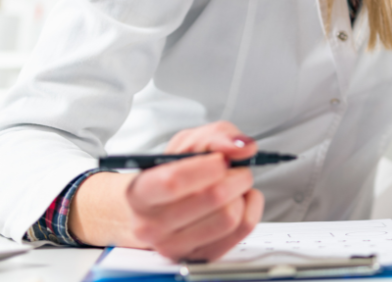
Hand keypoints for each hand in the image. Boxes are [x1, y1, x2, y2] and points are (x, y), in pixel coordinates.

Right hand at [73, 121, 264, 260]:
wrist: (158, 207)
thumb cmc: (173, 173)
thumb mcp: (188, 143)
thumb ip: (217, 136)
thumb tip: (242, 148)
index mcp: (140, 193)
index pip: (174, 182)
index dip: (208, 166)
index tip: (221, 159)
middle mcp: (152, 225)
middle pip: (213, 197)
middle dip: (236, 175)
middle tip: (235, 169)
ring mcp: (175, 246)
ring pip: (230, 217)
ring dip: (243, 194)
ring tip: (234, 186)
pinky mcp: (199, 256)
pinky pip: (242, 231)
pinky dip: (251, 208)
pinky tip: (241, 200)